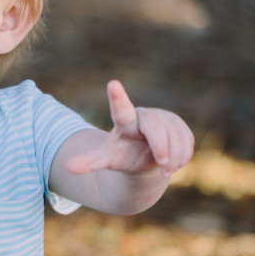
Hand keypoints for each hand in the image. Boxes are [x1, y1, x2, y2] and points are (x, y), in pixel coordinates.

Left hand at [66, 80, 193, 178]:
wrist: (143, 159)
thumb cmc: (121, 156)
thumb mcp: (105, 159)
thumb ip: (88, 162)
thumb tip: (67, 168)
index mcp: (124, 122)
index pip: (121, 110)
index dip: (118, 98)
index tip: (112, 84)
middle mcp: (144, 116)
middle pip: (155, 125)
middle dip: (162, 146)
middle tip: (164, 165)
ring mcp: (164, 119)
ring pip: (175, 134)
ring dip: (175, 156)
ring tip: (167, 171)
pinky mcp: (179, 126)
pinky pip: (187, 140)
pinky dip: (184, 155)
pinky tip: (176, 163)